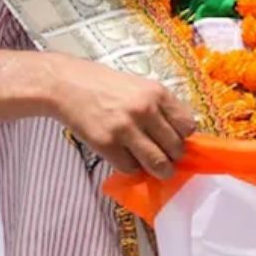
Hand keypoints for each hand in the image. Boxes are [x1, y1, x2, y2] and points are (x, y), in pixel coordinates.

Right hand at [46, 54, 196, 178]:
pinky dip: (131, 168)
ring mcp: (125, 128)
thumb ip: (161, 107)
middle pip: (176, 148)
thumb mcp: (141, 87)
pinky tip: (126, 157)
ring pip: (157, 163)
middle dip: (173, 157)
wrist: (68, 85)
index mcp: (157, 93)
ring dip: (159, 170)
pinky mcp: (107, 144)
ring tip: (155, 168)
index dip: (184, 137)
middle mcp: (145, 110)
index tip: (178, 140)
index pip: (188, 126)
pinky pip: (130, 168)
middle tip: (166, 157)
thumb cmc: (105, 85)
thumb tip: (180, 135)